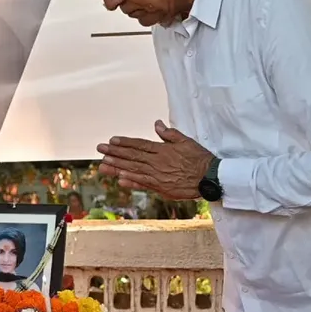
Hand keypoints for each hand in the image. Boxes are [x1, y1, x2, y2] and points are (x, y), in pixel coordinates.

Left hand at [97, 120, 213, 199]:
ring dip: (118, 167)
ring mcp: (158, 175)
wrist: (210, 178)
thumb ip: (169, 134)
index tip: (112, 140)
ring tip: (103, 164)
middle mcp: (157, 162)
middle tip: (100, 149)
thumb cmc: (199, 159)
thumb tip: (157, 124)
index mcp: (162, 150)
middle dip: (115, 152)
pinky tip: (120, 179)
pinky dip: (131, 181)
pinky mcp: (161, 188)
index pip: (139, 145)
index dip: (124, 143)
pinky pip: (143, 184)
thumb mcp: (185, 141)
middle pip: (132, 156)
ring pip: (134, 170)